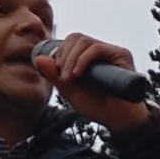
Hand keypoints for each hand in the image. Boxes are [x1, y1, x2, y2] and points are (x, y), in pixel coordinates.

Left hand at [33, 32, 149, 134]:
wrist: (119, 120)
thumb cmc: (97, 106)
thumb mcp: (69, 90)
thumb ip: (54, 75)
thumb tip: (38, 58)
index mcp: (89, 57)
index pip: (70, 42)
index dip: (60, 52)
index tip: (57, 71)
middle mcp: (101, 51)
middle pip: (76, 37)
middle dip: (63, 55)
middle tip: (63, 76)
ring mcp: (111, 52)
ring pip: (84, 41)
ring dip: (71, 59)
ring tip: (70, 78)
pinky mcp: (121, 55)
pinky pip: (96, 48)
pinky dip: (83, 60)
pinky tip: (78, 74)